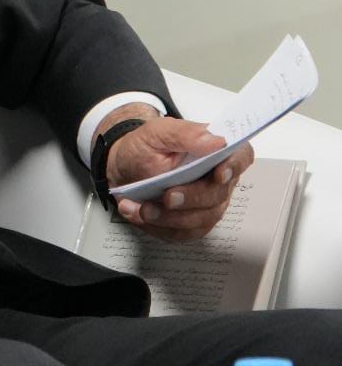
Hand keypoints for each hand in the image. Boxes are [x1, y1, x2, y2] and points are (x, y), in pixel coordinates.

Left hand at [106, 116, 254, 241]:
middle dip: (192, 198)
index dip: (235, 166)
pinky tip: (138, 215)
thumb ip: (185, 133)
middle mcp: (217, 179)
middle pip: (218, 194)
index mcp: (215, 151)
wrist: (124, 168)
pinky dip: (159, 228)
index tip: (219, 174)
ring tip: (144, 209)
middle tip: (166, 197)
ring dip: (171, 218)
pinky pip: (183, 233)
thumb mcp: (158, 132)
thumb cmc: (146, 147)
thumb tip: (216, 141)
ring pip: (202, 219)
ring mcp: (207, 204)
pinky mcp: (191, 224)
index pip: (241, 157)